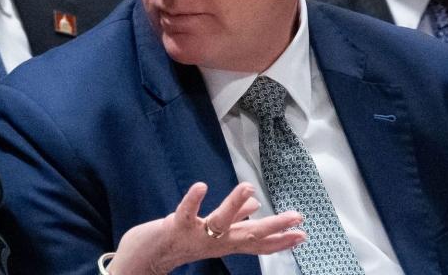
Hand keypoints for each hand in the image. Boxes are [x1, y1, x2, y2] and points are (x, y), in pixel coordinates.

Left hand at [106, 182, 303, 274]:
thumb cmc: (176, 242)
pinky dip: (193, 200)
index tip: (304, 234)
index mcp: (223, 242)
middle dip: (274, 226)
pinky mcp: (175, 227)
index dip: (280, 240)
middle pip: (248, 235)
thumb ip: (233, 221)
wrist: (143, 260)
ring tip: (248, 187)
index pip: (256, 243)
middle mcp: (214, 242)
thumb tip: (254, 206)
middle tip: (298, 217)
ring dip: (234, 204)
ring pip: (220, 221)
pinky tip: (201, 186)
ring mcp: (195, 235)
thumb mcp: (209, 233)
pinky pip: (185, 213)